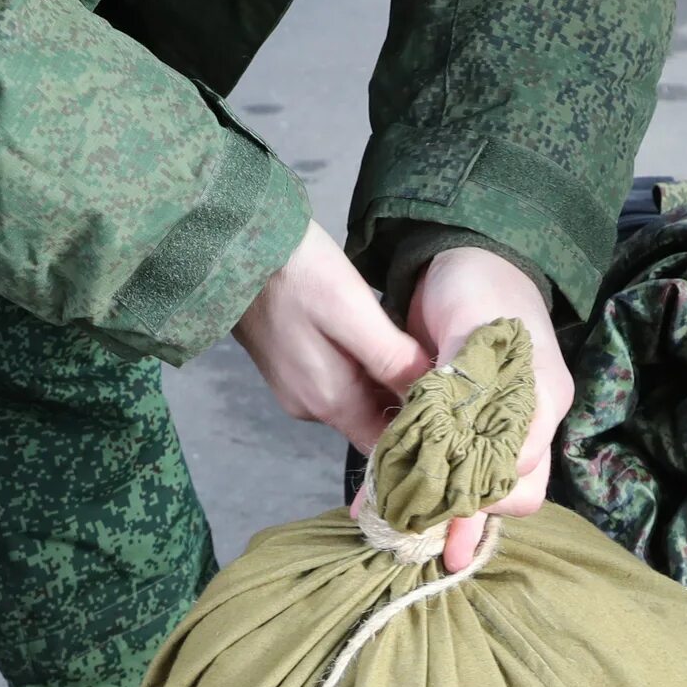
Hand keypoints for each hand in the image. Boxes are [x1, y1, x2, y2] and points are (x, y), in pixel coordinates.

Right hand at [232, 223, 431, 452]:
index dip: (418, 428)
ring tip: (422, 354)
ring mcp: (297, 387)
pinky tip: (381, 340)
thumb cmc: (297, 271)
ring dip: (386, 381)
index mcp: (329, 401)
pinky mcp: (291, 366)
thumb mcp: (351, 311)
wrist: (234, 243)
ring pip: (357, 399)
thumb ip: (390, 359)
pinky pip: (338, 379)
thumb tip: (432, 396)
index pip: (382, 443)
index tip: (452, 407)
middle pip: (372, 421)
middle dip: (407, 401)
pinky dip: (363, 367)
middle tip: (448, 375)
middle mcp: (311, 405)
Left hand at [407, 246, 574, 570]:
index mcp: (541, 396)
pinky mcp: (473, 429)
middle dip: (469, 514)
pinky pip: (460, 472)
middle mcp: (532, 422)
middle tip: (420, 525)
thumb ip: (461, 375)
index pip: (521, 465)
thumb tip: (446, 430)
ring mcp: (505, 429)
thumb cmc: (476, 285)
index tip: (431, 484)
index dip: (479, 483)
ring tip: (406, 532)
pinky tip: (388, 503)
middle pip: (516, 492)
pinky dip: (432, 491)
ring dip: (449, 515)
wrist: (467, 262)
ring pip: (488, 492)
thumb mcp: (468, 321)